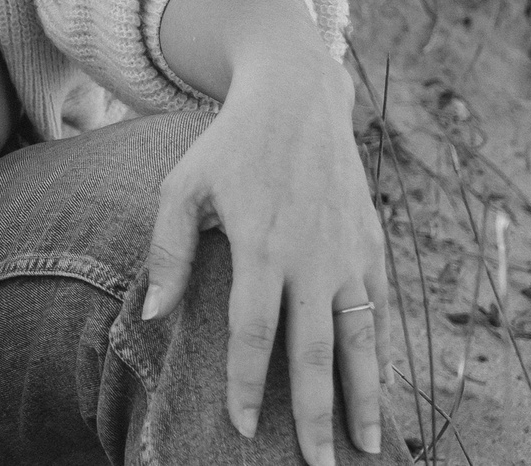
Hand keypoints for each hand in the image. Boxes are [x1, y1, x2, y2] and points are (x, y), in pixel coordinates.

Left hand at [141, 46, 385, 465]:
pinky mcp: (373, 244)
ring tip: (365, 446)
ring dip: (365, 396)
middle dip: (316, 413)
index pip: (255, 332)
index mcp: (262, 245)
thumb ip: (168, 250)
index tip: (243, 427)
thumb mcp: (183, 185)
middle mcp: (313, 256)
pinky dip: (378, 351)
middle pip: (316, 350)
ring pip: (361, 339)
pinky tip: (375, 386)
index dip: (250, 384)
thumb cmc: (230, 145)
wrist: (299, 98)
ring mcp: (349, 252)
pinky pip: (378, 309)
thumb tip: (152, 314)